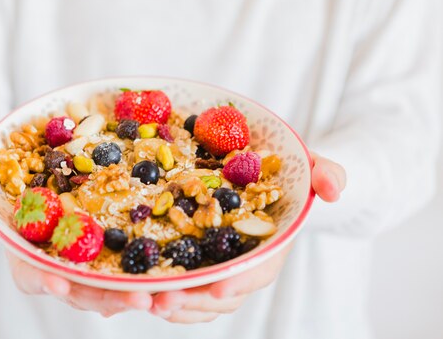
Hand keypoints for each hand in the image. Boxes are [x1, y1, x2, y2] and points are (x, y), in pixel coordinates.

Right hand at [0, 153, 152, 316]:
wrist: (30, 163)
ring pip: (106, 285)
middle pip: (78, 289)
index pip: (30, 272)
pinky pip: (124, 267)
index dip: (43, 280)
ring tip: (161, 296)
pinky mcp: (105, 247)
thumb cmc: (2, 169)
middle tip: (136, 298)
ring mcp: (81, 257)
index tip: (58, 282)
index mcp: (23, 249)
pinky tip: (169, 279)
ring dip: (132, 292)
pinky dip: (144, 274)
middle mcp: (54, 260)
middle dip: (104, 297)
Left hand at [151, 152, 345, 322]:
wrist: (266, 173)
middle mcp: (243, 264)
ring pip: (197, 298)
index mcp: (270, 247)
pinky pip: (180, 282)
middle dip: (194, 302)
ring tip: (144, 300)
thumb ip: (325, 172)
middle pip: (220, 294)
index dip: (239, 283)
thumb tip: (333, 189)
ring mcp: (218, 264)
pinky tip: (136, 288)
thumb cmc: (289, 172)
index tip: (217, 290)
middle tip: (164, 300)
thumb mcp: (309, 164)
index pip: (258, 272)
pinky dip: (160, 288)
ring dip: (172, 304)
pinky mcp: (196, 258)